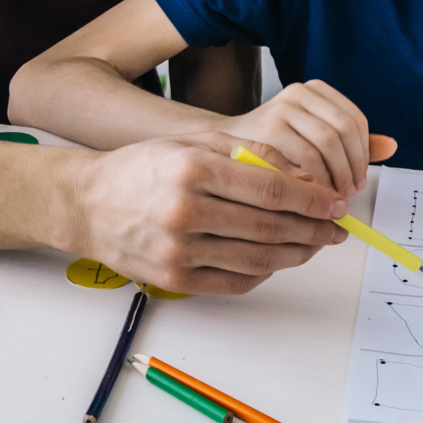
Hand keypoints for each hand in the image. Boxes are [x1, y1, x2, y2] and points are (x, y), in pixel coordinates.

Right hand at [66, 132, 348, 294]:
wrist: (85, 204)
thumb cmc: (139, 168)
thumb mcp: (189, 141)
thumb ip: (244, 151)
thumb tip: (300, 171)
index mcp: (191, 169)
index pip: (270, 189)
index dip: (311, 199)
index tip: (334, 202)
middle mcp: (185, 211)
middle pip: (270, 226)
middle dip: (314, 228)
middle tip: (336, 228)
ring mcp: (178, 249)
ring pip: (259, 258)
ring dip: (297, 253)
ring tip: (316, 245)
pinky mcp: (174, 278)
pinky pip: (236, 280)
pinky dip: (265, 271)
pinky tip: (278, 259)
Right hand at [219, 80, 396, 194]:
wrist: (224, 148)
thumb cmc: (273, 148)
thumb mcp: (315, 140)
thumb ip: (352, 143)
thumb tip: (392, 146)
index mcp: (316, 91)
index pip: (355, 121)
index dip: (363, 155)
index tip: (359, 182)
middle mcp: (299, 92)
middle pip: (345, 130)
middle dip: (351, 167)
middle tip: (347, 194)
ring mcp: (282, 106)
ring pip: (328, 143)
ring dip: (335, 176)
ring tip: (330, 197)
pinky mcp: (267, 126)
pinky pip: (305, 155)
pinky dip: (314, 178)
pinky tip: (310, 193)